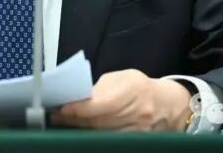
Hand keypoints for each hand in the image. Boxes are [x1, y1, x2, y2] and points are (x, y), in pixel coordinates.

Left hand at [51, 69, 191, 131]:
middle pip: (98, 121)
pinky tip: (81, 132)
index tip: (61, 108)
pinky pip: (109, 140)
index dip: (78, 108)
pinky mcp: (135, 143)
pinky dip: (93, 136)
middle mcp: (137, 113)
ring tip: (64, 124)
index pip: (100, 104)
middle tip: (56, 117)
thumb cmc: (139, 88)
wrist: (167, 106)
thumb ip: (100, 88)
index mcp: (133, 90)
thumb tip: (78, 98)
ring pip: (101, 134)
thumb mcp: (122, 79)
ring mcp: (137, 131)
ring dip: (81, 130)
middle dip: (75, 120)